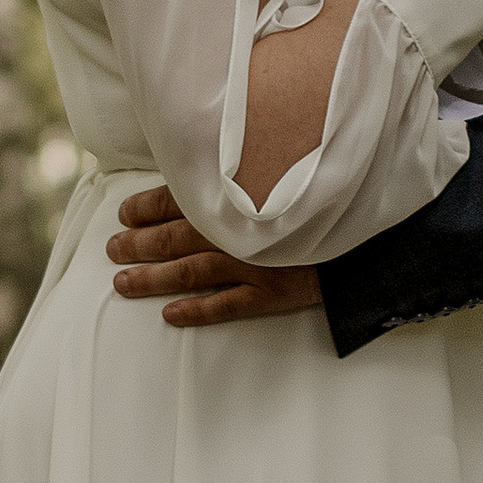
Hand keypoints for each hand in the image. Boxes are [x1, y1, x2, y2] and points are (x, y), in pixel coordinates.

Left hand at [108, 188, 324, 325]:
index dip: (145, 208)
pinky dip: (196, 310)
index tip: (125, 215)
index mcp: (234, 195)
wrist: (369, 233)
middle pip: (173, 237)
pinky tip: (170, 314)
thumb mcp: (280, 169)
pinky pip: (226, 305)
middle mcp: (236, 229)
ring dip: (152, 278)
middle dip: (138, 244)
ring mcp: (252, 263)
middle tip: (113, 250)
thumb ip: (243, 170)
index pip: (176, 199)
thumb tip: (203, 167)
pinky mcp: (271, 292)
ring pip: (189, 272)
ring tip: (123, 283)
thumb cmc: (320, 193)